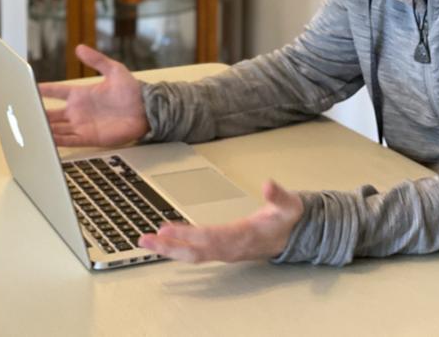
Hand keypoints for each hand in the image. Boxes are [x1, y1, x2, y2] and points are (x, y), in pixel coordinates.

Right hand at [38, 44, 149, 147]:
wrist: (146, 109)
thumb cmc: (132, 90)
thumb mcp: (114, 70)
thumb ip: (96, 59)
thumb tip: (80, 48)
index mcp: (81, 94)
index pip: (57, 91)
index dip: (43, 89)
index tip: (27, 86)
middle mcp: (78, 111)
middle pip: (51, 113)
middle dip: (36, 113)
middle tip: (20, 112)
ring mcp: (82, 125)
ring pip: (56, 128)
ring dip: (43, 128)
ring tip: (28, 127)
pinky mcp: (88, 137)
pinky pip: (68, 140)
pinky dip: (56, 140)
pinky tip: (45, 139)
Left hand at [139, 180, 303, 263]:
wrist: (293, 237)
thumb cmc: (287, 219)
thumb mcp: (288, 204)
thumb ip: (279, 195)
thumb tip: (268, 184)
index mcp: (243, 236)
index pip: (210, 237)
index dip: (187, 234)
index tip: (166, 229)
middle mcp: (231, 248)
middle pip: (195, 252)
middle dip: (169, 247)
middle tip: (145, 240)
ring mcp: (226, 252)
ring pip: (193, 255)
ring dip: (169, 249)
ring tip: (147, 242)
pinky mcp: (223, 251)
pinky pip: (197, 253)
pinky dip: (179, 249)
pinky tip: (167, 243)